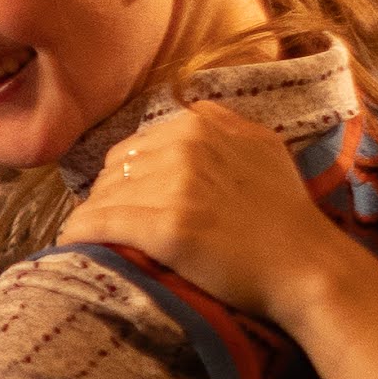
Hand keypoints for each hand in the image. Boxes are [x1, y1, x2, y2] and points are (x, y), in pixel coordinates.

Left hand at [62, 101, 339, 319]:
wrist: (308, 265)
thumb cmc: (287, 214)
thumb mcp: (262, 146)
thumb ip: (222, 124)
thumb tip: (188, 114)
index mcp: (202, 123)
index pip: (136, 146)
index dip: (126, 177)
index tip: (125, 200)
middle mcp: (186, 146)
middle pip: (115, 170)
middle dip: (107, 196)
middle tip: (106, 224)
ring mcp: (176, 185)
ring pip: (104, 196)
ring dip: (91, 218)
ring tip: (85, 238)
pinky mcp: (168, 226)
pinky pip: (101, 223)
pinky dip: (79, 234)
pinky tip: (69, 245)